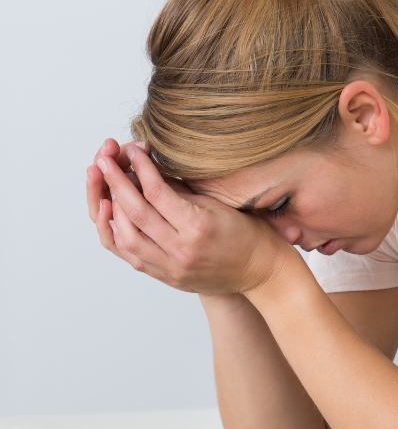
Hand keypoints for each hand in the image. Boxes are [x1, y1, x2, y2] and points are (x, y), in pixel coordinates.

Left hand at [89, 141, 293, 294]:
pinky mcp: (168, 278)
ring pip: (126, 238)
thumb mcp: (221, 205)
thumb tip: (149, 173)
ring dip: (110, 210)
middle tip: (103, 162)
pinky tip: (113, 218)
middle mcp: (181, 250)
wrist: (262, 272)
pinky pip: (132, 257)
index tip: (131, 150)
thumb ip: (183, 193)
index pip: (157, 192)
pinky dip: (119, 236)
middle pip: (135, 213)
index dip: (140, 168)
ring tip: (105, 189)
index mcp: (198, 227)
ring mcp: (172, 268)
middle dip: (115, 183)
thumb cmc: (249, 233)